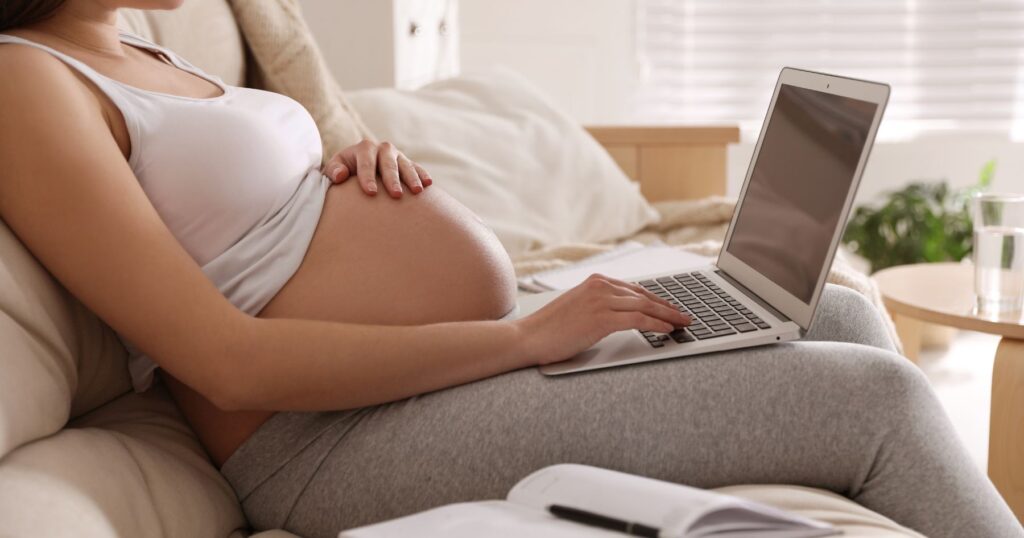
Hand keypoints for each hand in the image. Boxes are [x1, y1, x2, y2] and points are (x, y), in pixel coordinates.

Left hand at [322, 139, 432, 198]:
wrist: (357, 165)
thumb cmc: (344, 171)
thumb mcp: (335, 169)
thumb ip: (333, 171)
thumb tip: (340, 175)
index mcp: (363, 148)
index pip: (366, 163)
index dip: (367, 177)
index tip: (370, 192)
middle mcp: (382, 149)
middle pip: (388, 163)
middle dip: (392, 179)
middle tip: (396, 195)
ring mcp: (397, 156)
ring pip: (405, 165)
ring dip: (412, 178)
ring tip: (417, 191)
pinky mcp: (407, 163)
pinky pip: (416, 168)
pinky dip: (422, 175)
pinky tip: (428, 185)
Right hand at [514, 274, 690, 365]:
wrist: (528, 337)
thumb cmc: (549, 329)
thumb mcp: (577, 309)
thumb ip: (599, 306)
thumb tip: (622, 316)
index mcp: (595, 281)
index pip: (634, 289)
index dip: (656, 299)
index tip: (670, 308)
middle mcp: (600, 286)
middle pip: (644, 296)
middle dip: (668, 306)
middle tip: (684, 316)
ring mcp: (601, 301)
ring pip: (645, 306)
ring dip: (668, 316)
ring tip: (682, 324)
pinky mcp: (602, 318)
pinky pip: (638, 320)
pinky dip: (657, 324)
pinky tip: (667, 330)